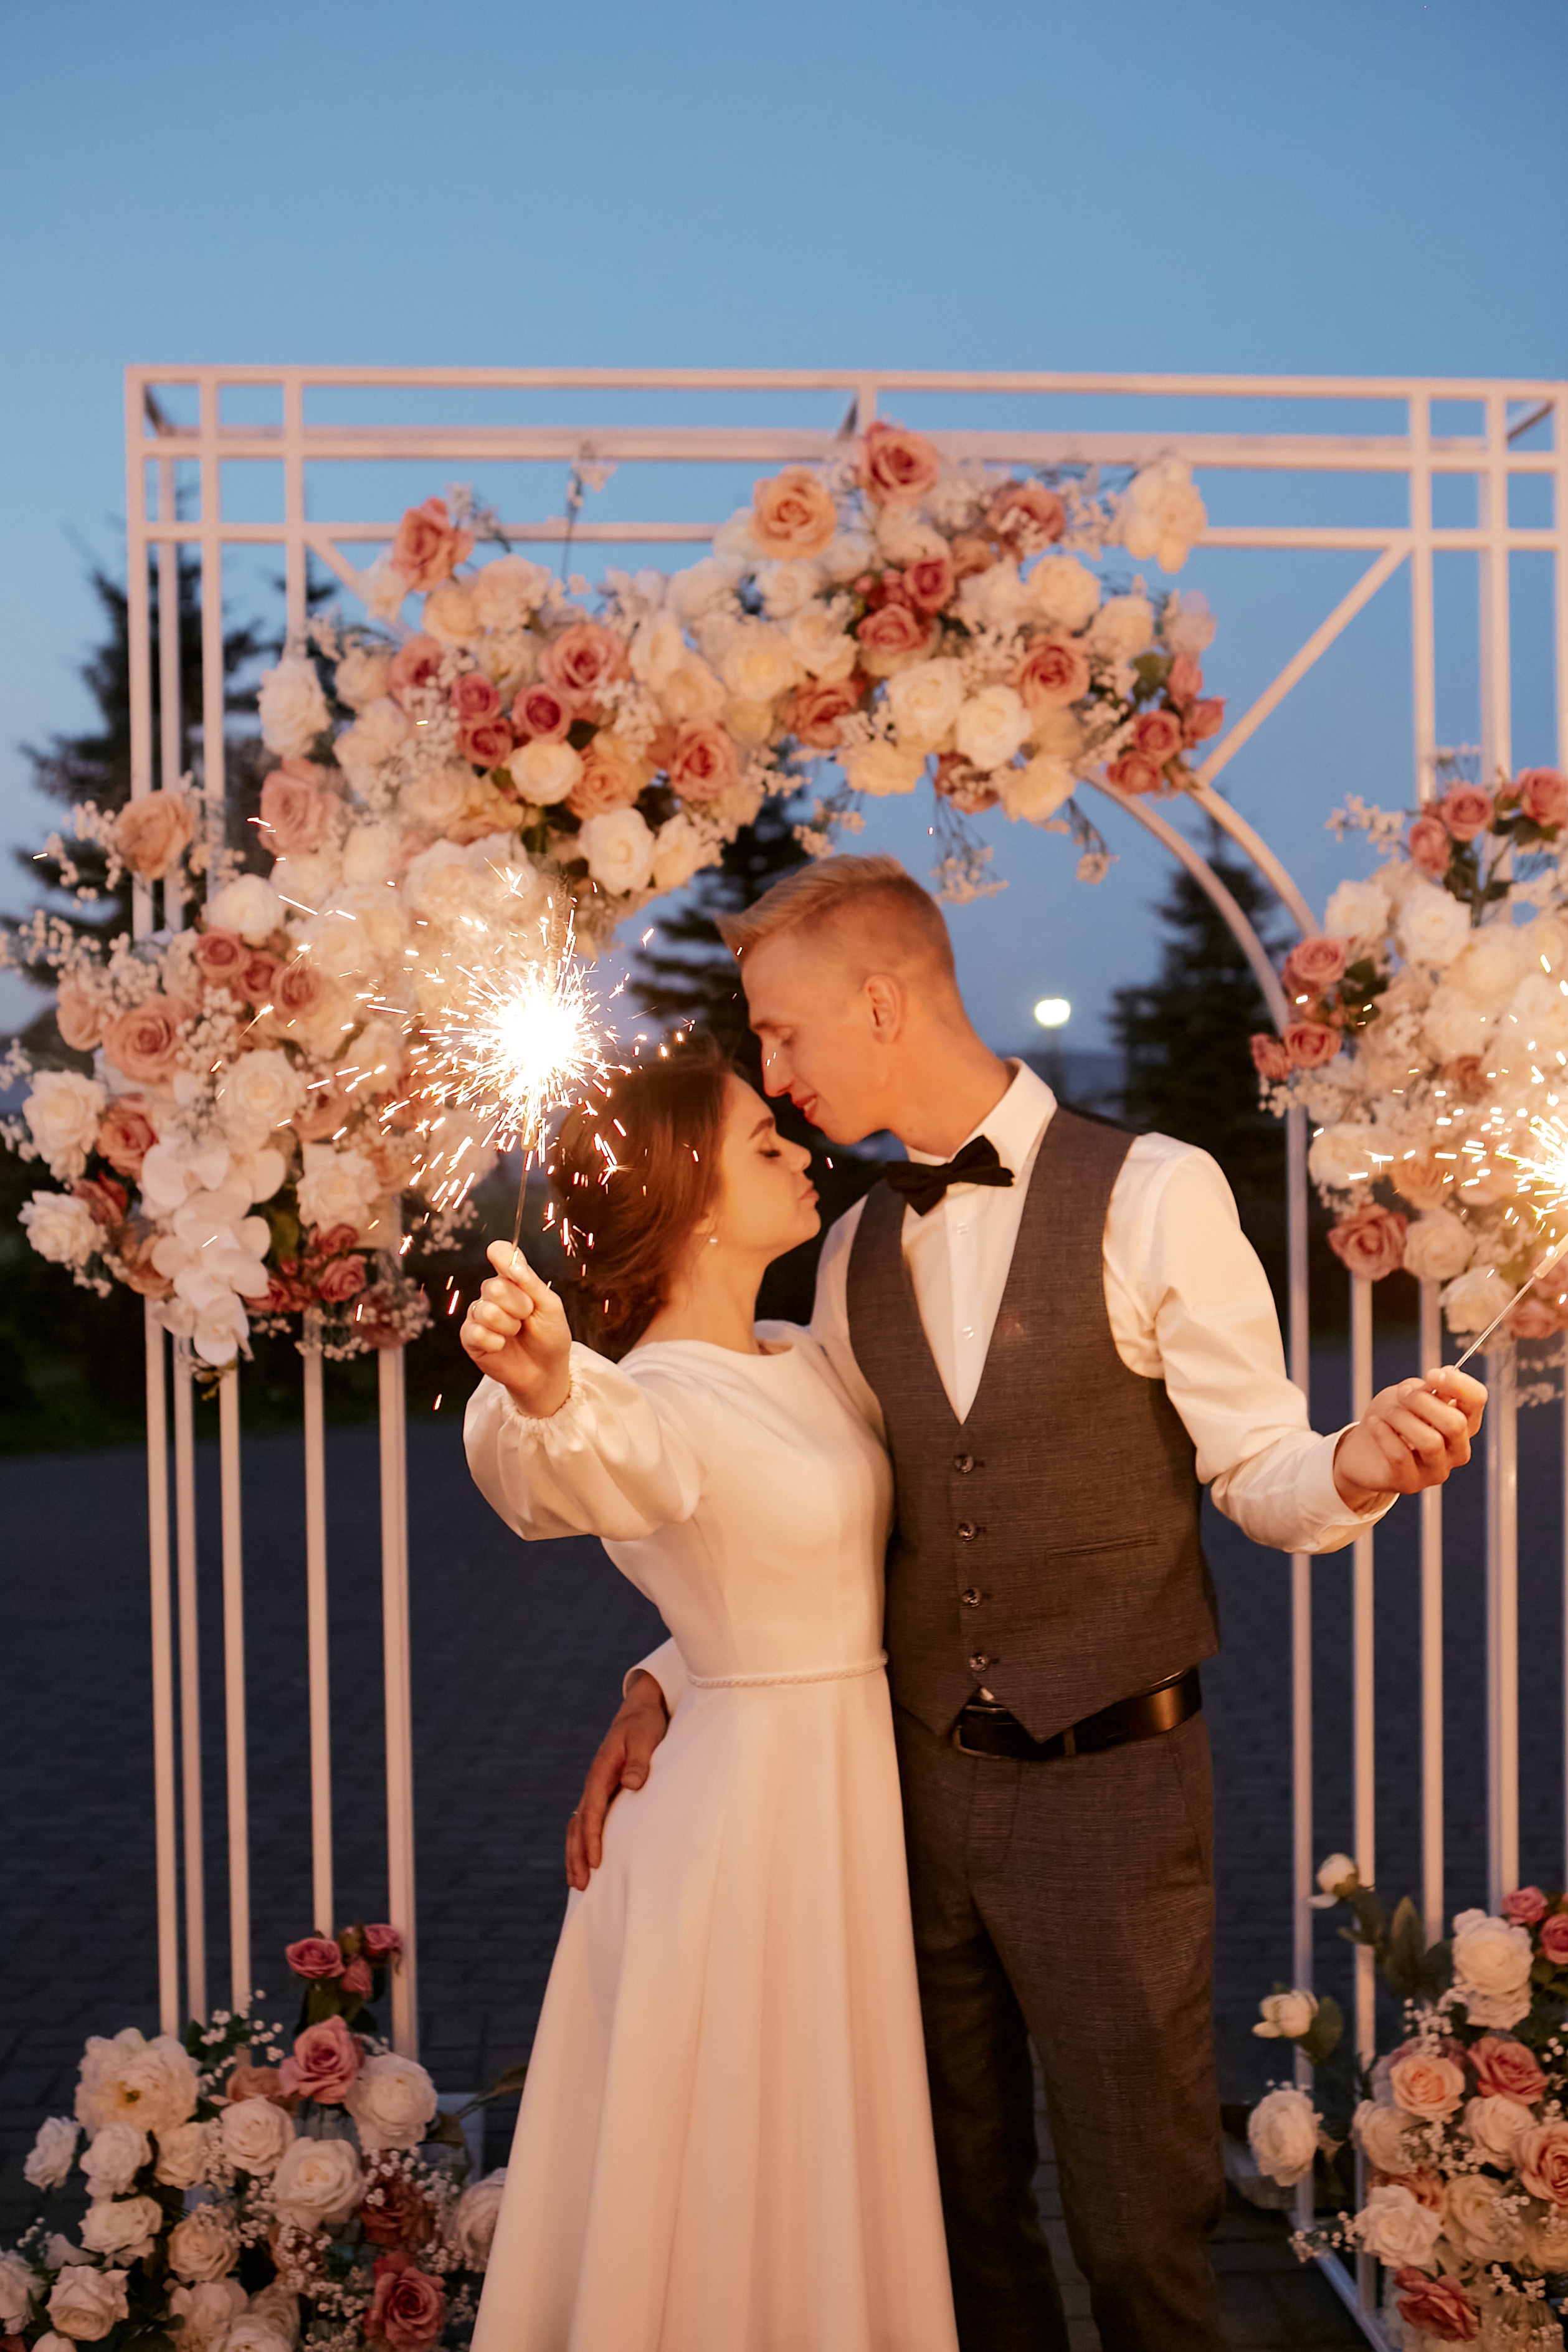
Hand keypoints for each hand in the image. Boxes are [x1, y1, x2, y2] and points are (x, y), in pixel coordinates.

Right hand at [460, 1240, 573, 1416]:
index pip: (500, 1253)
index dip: (502, 1256)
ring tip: (516, 1333)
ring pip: (486, 1311)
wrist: (545, 1371)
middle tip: (527, 1318)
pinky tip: (502, 1346)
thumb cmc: (550, 1336)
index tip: (515, 1273)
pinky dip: (495, 1342)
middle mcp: (492, 1293)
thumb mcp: (549, 1305)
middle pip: (494, 1287)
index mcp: (513, 1279)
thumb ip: (530, 1281)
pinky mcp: (470, 1337)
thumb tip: (511, 1260)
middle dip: (518, 1306)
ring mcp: (479, 1314)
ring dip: (508, 1326)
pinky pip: (476, 1332)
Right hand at [564, 1671, 669, 1891]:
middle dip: (577, 1855)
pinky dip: (583, 1843)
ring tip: (578, 1883)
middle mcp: (594, 1783)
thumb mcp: (645, 1737)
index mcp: (601, 1772)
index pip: (591, 1811)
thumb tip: (631, 1784)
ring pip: (578, 1826)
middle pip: (577, 1825)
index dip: (592, 1838)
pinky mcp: (605, 1793)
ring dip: (576, 1854)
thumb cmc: (644, 1724)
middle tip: (581, 1884)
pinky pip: (587, 1822)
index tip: (597, 1862)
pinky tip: (588, 1862)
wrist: (640, 1710)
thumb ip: (639, 1760)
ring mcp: (597, 1789)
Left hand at [1332, 1366, 1487, 1507]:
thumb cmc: (1390, 1417)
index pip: (1477, 1400)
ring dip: (1402, 1419)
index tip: (1431, 1374)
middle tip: (1401, 1394)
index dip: (1458, 1384)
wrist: (1360, 1448)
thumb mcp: (1408, 1394)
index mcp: (1463, 1423)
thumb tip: (1450, 1373)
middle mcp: (1457, 1450)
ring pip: (1430, 1442)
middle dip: (1422, 1401)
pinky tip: (1375, 1424)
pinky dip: (1384, 1434)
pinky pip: (1401, 1455)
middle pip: (1455, 1423)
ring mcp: (1437, 1471)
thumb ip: (1430, 1388)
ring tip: (1386, 1413)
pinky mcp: (1411, 1483)